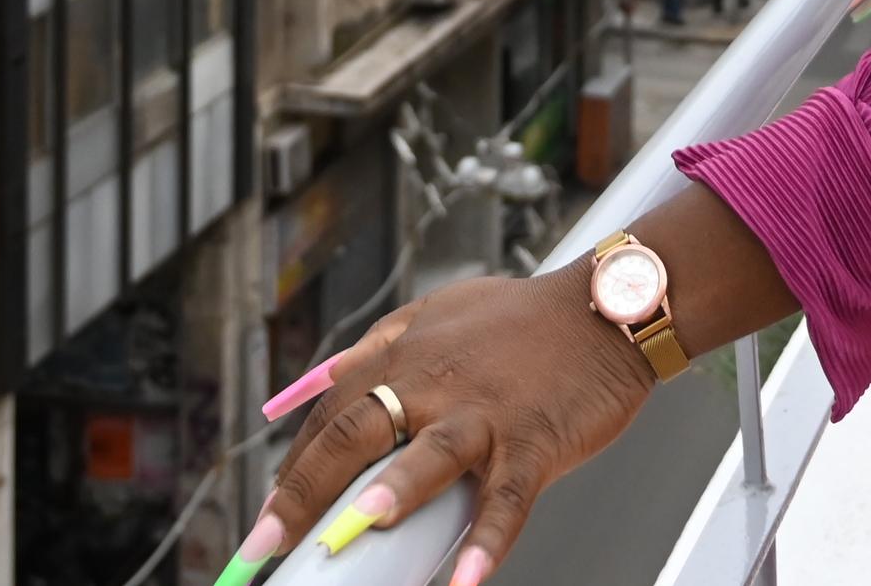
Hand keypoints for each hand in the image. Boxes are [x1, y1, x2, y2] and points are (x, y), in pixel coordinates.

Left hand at [230, 267, 655, 585]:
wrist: (603, 311)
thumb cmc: (520, 321)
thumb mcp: (435, 314)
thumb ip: (379, 346)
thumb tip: (324, 378)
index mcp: (404, 356)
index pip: (330, 414)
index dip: (293, 466)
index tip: (268, 511)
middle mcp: (435, 382)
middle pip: (356, 432)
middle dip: (304, 490)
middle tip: (267, 541)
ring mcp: (486, 412)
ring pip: (431, 454)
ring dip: (394, 491)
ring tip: (360, 528)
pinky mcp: (535, 439)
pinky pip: (508, 496)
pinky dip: (490, 539)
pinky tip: (468, 579)